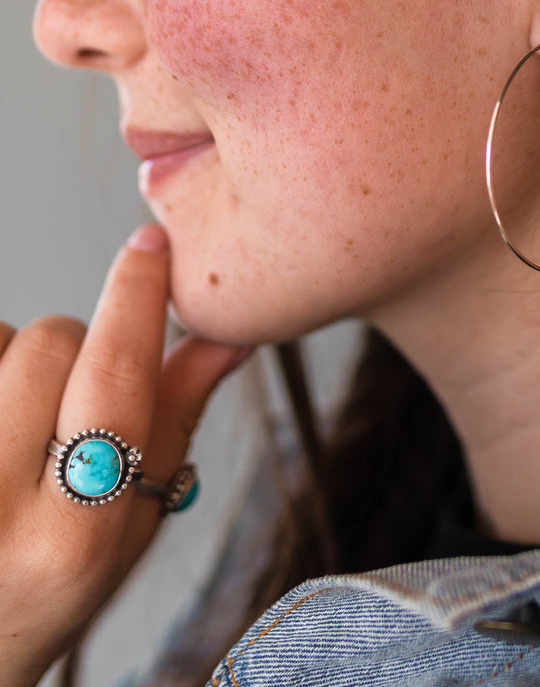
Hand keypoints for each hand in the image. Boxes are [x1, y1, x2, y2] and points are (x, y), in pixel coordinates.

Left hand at [0, 225, 251, 686]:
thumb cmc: (54, 583)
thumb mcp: (134, 521)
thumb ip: (177, 417)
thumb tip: (230, 337)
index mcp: (73, 531)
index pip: (114, 373)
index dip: (137, 295)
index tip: (150, 245)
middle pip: (52, 341)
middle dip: (76, 349)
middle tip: (73, 400)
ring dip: (15, 362)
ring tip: (15, 424)